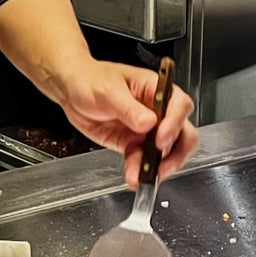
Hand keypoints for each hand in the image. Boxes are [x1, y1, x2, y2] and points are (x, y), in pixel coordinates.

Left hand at [53, 59, 198, 188]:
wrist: (72, 90)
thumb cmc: (91, 78)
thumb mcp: (108, 90)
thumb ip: (128, 108)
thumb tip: (148, 123)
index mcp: (156, 89)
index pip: (179, 105)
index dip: (175, 123)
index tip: (162, 138)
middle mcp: (157, 111)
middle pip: (183, 132)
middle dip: (177, 152)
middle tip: (163, 164)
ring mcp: (147, 130)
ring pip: (166, 152)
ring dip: (160, 167)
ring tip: (145, 177)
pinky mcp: (133, 144)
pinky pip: (143, 161)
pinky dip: (140, 171)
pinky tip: (134, 178)